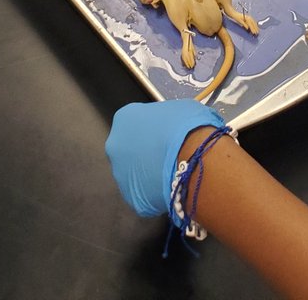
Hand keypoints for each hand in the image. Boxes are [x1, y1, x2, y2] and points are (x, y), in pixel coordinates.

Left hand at [106, 99, 224, 216]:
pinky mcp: (132, 199)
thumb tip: (172, 124)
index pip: (133, 122)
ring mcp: (120, 175)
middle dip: (145, 152)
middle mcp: (115, 146)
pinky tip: (172, 186)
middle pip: (129, 149)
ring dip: (149, 173)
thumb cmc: (186, 126)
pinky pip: (144, 195)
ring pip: (134, 174)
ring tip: (172, 172)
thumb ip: (166, 115)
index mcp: (124, 118)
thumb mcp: (179, 108)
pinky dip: (156, 192)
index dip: (151, 128)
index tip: (164, 133)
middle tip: (166, 154)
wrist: (193, 159)